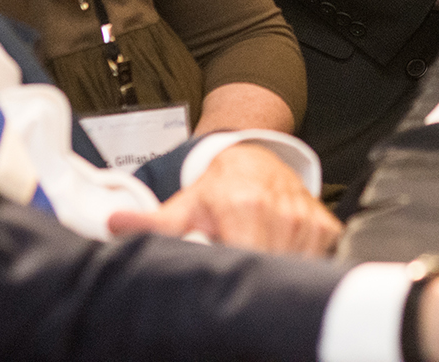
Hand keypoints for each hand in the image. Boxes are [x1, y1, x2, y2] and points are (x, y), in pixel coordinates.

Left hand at [105, 143, 341, 255]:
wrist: (253, 158)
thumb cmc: (217, 188)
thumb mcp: (184, 205)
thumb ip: (151, 222)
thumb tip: (113, 225)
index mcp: (244, 209)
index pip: (247, 261)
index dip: (237, 274)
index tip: (228, 280)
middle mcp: (280, 213)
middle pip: (271, 269)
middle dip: (256, 277)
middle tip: (239, 274)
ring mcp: (306, 219)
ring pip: (297, 267)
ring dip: (279, 271)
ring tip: (259, 259)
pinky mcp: (324, 225)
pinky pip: (319, 258)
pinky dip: (302, 262)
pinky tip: (283, 253)